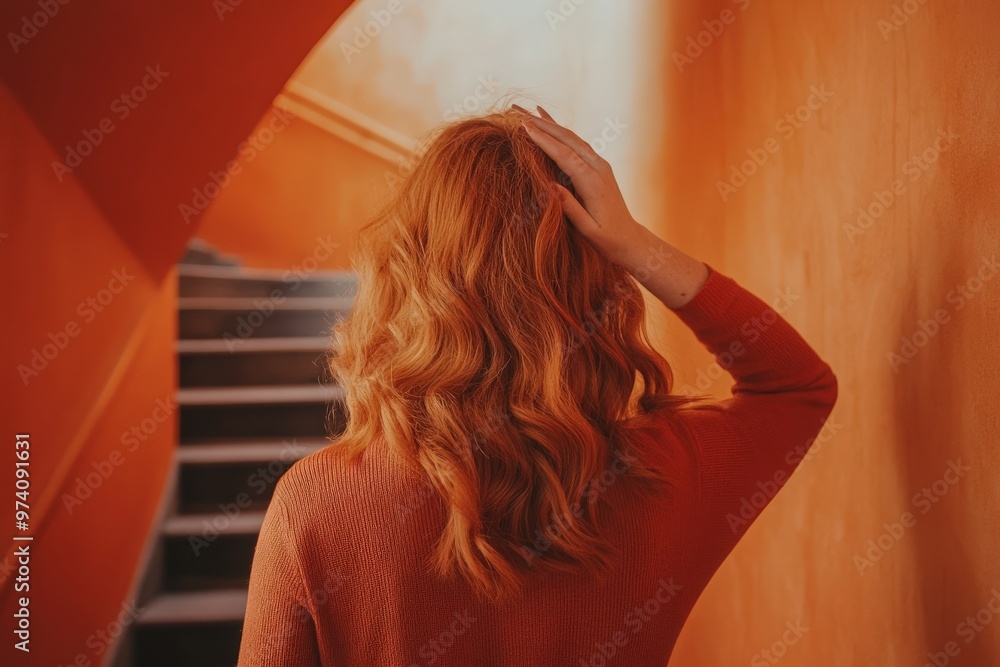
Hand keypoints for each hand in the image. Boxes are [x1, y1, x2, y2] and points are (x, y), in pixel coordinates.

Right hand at [512, 105, 644, 267]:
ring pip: (572, 137)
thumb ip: (570, 208)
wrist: (629, 238)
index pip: (564, 155)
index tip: (524, 126)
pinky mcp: (599, 165)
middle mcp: (598, 167)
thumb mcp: (587, 229)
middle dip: (542, 124)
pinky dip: (561, 131)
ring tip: (528, 112)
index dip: (544, 140)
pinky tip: (550, 122)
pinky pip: (577, 143)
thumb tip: (550, 186)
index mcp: (593, 182)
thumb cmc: (606, 238)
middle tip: (518, 112)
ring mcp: (600, 164)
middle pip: (568, 139)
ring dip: (551, 124)